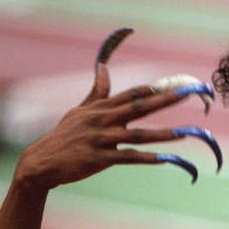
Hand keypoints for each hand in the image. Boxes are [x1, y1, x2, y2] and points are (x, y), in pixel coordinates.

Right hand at [15, 64, 189, 189]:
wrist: (41, 161)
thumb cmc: (64, 135)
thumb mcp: (80, 110)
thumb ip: (98, 91)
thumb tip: (103, 66)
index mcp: (101, 108)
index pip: (132, 94)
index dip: (154, 89)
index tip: (176, 84)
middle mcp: (102, 120)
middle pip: (139, 107)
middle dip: (165, 100)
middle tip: (187, 94)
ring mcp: (100, 139)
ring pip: (137, 135)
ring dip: (162, 134)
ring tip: (185, 133)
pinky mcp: (98, 159)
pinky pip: (127, 157)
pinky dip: (146, 158)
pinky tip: (164, 159)